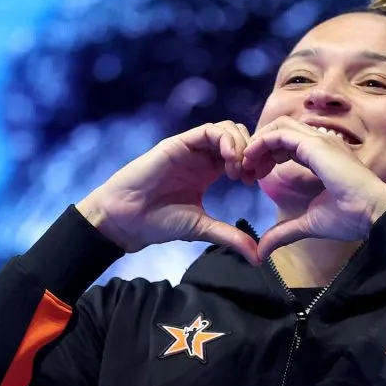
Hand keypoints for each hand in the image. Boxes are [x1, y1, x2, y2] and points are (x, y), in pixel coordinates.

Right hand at [76, 121, 261, 264]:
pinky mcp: (179, 143)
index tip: (255, 183)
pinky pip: (208, 130)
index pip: (240, 155)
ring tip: (238, 170)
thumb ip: (231, 237)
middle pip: (238, 137)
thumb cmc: (159, 222)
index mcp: (208, 171)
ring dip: (240, 145)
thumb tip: (258, 257)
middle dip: (251, 152)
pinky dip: (226, 140)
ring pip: (226, 129)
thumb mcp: (203, 228)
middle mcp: (200, 156)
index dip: (253, 164)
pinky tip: (229, 161)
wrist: (127, 219)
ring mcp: (190, 148)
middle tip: (250, 175)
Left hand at [242, 116, 385, 260]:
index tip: (254, 177)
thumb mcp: (309, 224)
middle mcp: (321, 142)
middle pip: (280, 130)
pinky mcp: (316, 145)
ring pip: (278, 127)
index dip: (267, 156)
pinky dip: (262, 143)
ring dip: (257, 143)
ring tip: (245, 165)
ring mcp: (320, 140)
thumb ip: (284, 232)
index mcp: (323, 156)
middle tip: (244, 170)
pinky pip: (280, 134)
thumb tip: (263, 251)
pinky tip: (251, 161)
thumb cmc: (351, 217)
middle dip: (258, 147)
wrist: (374, 213)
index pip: (287, 143)